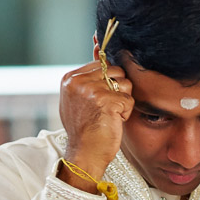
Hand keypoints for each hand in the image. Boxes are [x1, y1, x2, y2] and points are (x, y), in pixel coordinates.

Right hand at [58, 60, 131, 191]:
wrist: (84, 154)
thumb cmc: (86, 129)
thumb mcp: (80, 98)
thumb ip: (89, 74)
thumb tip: (97, 44)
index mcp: (70, 78)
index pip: (102, 65)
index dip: (109, 84)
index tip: (101, 102)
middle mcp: (78, 81)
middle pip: (116, 71)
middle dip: (117, 91)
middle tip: (106, 110)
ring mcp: (91, 90)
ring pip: (125, 84)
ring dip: (123, 101)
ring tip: (109, 115)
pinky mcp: (105, 100)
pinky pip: (128, 99)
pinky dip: (126, 113)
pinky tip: (113, 122)